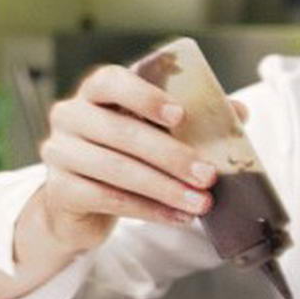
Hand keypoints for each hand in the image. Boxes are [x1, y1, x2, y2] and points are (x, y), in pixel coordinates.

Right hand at [38, 64, 245, 251]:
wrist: (79, 204)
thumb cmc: (124, 157)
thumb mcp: (155, 133)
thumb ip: (192, 119)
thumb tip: (239, 112)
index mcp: (94, 93)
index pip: (111, 81)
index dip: (145, 96)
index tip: (180, 116)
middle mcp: (70, 116)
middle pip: (122, 132)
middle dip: (172, 156)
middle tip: (208, 175)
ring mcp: (60, 153)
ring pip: (117, 170)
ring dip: (166, 188)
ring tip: (201, 202)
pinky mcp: (60, 190)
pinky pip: (109, 199)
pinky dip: (150, 210)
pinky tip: (178, 217)